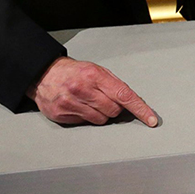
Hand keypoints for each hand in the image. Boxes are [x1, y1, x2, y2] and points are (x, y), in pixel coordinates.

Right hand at [27, 56, 158, 126]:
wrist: (44, 74)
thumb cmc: (74, 72)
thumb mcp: (96, 70)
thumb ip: (114, 85)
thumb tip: (133, 101)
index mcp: (94, 76)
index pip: (124, 95)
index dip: (140, 109)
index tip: (150, 119)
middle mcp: (82, 89)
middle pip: (114, 110)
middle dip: (114, 107)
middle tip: (103, 98)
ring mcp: (70, 103)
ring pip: (101, 119)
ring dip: (100, 113)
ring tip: (89, 102)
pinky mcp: (61, 114)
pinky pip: (85, 123)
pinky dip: (86, 117)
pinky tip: (79, 106)